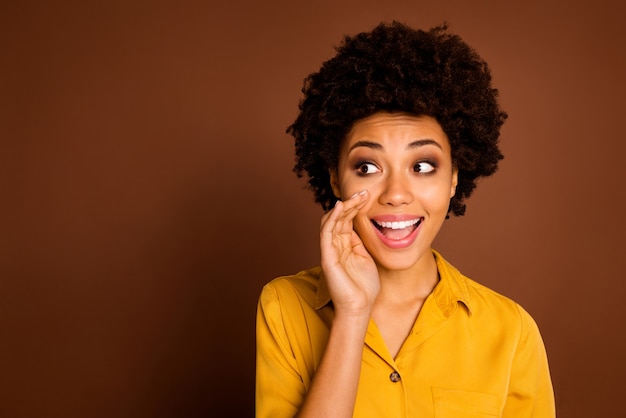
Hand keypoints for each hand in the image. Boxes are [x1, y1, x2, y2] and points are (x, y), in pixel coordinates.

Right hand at [320, 190, 379, 316]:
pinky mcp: (327, 256)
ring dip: (344, 207)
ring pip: (332, 221)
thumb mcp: (366, 257)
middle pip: (339, 217)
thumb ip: (361, 242)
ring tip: (356, 196)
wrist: (360, 307)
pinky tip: (341, 206)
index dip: (355, 206)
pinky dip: (332, 217)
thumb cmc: (365, 286)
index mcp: (345, 245)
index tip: (367, 194)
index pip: (347, 219)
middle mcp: (335, 245)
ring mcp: (330, 250)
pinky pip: (326, 232)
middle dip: (351, 203)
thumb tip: (362, 224)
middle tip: (363, 191)